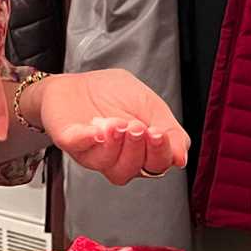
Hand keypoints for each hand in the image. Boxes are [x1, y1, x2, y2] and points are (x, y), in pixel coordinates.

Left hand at [25, 69, 189, 184]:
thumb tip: (181, 158)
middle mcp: (117, 157)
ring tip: (117, 123)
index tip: (159, 133)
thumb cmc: (114, 93)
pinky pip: (79, 147)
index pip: (156, 165)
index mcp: (140, 151)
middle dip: (137, 149)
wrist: (80, 80)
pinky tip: (97, 129)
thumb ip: (169, 129)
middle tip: (138, 126)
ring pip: (108, 166)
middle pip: (132, 170)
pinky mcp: (70, 140)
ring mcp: (92, 152)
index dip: (160, 153)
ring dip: (116, 146)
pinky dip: (88, 139)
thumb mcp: (149, 104)